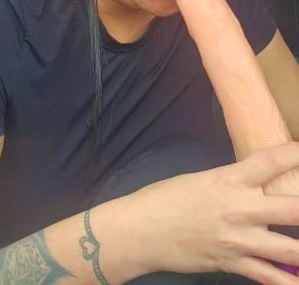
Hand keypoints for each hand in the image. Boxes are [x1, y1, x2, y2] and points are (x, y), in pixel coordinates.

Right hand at [127, 142, 298, 282]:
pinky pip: (269, 277)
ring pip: (290, 249)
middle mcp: (240, 207)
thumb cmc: (168, 198)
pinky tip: (298, 279)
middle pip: (293, 207)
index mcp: (230, 178)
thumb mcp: (203, 179)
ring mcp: (239, 239)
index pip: (273, 160)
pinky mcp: (232, 264)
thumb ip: (234, 182)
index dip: (297, 153)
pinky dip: (288, 281)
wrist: (142, 230)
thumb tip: (259, 184)